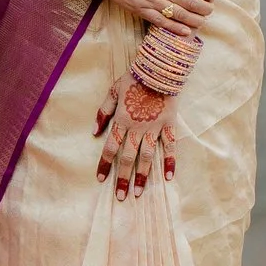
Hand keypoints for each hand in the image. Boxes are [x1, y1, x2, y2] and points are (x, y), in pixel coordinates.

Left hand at [95, 77, 177, 199]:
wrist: (159, 68)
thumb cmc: (134, 78)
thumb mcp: (112, 91)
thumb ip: (103, 112)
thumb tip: (94, 132)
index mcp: (122, 121)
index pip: (110, 148)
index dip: (105, 164)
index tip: (101, 179)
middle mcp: (137, 129)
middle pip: (127, 158)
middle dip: (123, 178)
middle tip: (121, 197)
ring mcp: (154, 128)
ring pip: (147, 157)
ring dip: (142, 175)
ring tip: (138, 192)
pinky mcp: (169, 125)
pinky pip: (171, 146)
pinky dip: (170, 161)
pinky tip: (168, 177)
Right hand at [100, 0, 214, 32]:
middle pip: (189, 2)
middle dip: (203, 7)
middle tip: (211, 10)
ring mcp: (151, 1)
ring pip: (178, 14)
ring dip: (193, 19)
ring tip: (203, 21)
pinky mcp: (140, 10)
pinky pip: (160, 21)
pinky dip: (174, 27)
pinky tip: (185, 31)